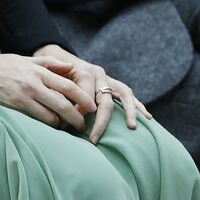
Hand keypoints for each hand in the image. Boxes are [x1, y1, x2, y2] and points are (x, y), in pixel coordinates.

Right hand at [0, 47, 148, 141]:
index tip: (92, 107)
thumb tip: (71, 68)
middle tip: (85, 125)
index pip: (68, 83)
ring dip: (64, 123)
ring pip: (54, 111)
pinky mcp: (16, 104)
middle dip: (78, 115)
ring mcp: (26, 93)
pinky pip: (38, 118)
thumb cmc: (1, 65)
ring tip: (68, 129)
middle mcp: (35, 80)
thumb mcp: (26, 59)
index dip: (83, 97)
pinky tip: (51, 129)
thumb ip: (49, 63)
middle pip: (66, 100)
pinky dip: (48, 125)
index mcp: (39, 69)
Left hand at [35, 44, 149, 142]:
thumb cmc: (54, 74)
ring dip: (129, 112)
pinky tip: (147, 116)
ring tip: (131, 127)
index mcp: (84, 72)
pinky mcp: (114, 84)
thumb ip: (58, 95)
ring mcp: (108, 79)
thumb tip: (64, 117)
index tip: (68, 126)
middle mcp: (99, 74)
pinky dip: (137, 105)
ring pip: (124, 95)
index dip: (78, 113)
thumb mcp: (52, 81)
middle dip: (100, 122)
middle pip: (105, 100)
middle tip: (93, 140)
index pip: (85, 97)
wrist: (60, 59)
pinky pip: (128, 95)